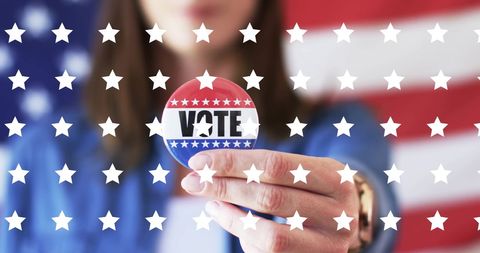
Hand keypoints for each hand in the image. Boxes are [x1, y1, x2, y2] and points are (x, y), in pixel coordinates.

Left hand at [181, 149, 361, 252]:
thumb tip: (210, 166)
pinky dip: (245, 237)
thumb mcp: (305, 169)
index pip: (275, 164)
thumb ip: (267, 167)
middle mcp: (338, 212)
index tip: (200, 161)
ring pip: (269, 235)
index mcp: (335, 176)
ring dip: (231, 217)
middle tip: (193, 182)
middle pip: (269, 197)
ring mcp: (330, 244)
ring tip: (211, 203)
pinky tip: (232, 219)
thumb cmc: (313, 187)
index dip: (233, 162)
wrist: (346, 220)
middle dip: (224, 187)